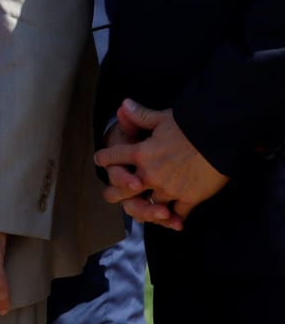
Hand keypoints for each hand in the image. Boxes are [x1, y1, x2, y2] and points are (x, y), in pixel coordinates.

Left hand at [93, 100, 229, 229]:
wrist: (222, 137)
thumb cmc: (193, 125)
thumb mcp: (163, 118)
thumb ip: (141, 116)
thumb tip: (124, 104)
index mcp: (141, 153)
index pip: (112, 157)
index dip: (104, 158)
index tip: (101, 160)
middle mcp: (150, 173)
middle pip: (121, 191)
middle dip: (115, 193)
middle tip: (114, 194)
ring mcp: (169, 188)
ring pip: (147, 207)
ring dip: (145, 210)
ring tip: (145, 210)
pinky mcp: (189, 198)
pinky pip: (176, 215)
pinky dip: (173, 219)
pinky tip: (172, 220)